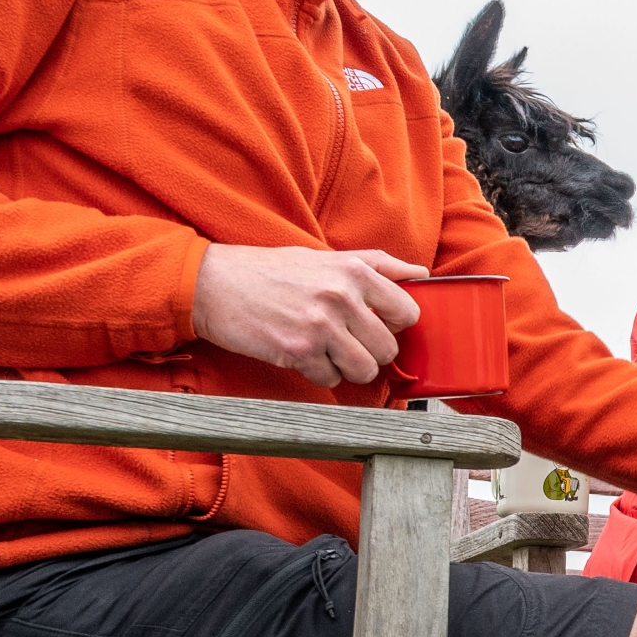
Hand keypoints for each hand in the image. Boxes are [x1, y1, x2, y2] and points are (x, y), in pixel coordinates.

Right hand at [192, 244, 423, 387]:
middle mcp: (341, 298)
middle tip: (349, 342)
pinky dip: (320, 374)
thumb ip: (376, 265)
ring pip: (364, 370)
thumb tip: (421, 273)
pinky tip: (304, 355)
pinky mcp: (298, 352)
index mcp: (354, 272)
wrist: (215, 284)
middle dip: (371, 351)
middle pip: (388, 348)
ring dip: (349, 368)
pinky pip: (330, 380)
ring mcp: (320, 327)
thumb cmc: (270, 270)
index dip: (395, 324)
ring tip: (329, 352)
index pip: (407, 312)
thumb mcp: (325, 256)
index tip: (378, 324)